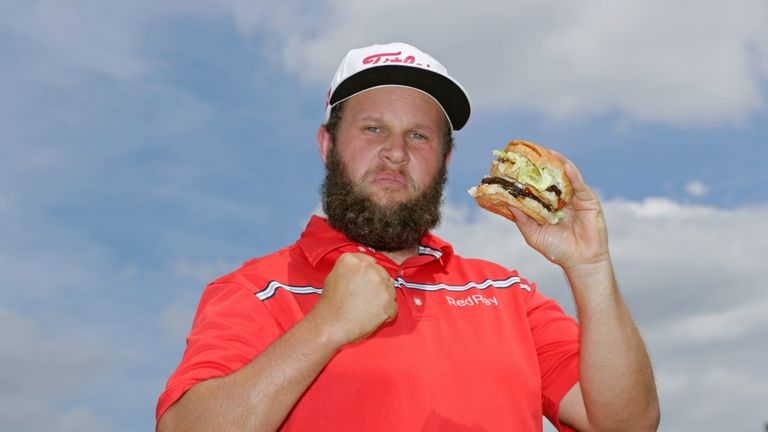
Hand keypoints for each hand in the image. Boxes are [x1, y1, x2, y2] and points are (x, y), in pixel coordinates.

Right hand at [311, 253, 396, 345]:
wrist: (330, 325)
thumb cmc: (330, 306)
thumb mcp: (334, 276)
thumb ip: (352, 270)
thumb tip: (370, 271)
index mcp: (352, 261)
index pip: (370, 262)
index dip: (368, 275)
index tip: (365, 283)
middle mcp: (368, 269)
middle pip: (382, 274)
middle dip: (376, 286)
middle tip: (364, 298)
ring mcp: (381, 285)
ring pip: (390, 289)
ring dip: (382, 298)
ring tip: (366, 308)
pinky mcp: (388, 303)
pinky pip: (393, 306)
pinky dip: (385, 313)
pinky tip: (371, 316)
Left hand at [506, 151, 609, 271]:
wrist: (580, 261)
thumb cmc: (557, 250)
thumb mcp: (534, 235)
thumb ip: (523, 220)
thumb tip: (510, 204)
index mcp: (546, 206)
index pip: (535, 187)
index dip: (526, 177)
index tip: (514, 166)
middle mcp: (559, 199)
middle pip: (549, 178)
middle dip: (541, 166)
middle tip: (529, 153)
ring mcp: (573, 198)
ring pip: (564, 177)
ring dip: (557, 163)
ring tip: (547, 152)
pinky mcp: (587, 200)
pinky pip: (579, 184)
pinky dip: (572, 174)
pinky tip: (565, 165)